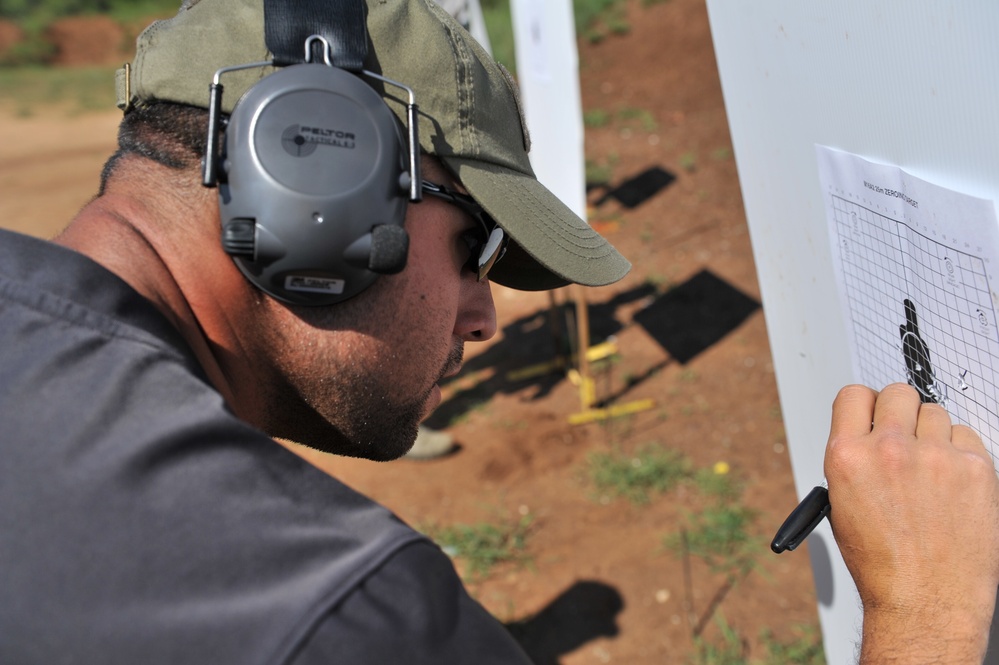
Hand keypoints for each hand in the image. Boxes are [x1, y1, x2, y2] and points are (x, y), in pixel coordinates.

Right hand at [824, 383, 998, 662]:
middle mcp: (890, 450)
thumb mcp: (843, 506)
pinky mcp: (975, 468)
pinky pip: (967, 436)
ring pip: (935, 413)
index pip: (854, 395)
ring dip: (932, 434)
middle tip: (905, 436)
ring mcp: (935, 457)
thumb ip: (855, 461)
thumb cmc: (883, 565)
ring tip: (931, 470)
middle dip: (900, 411)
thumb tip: (869, 435)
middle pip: (898, 392)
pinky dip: (961, 453)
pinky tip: (952, 483)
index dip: (864, 405)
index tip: (872, 413)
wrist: (925, 603)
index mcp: (848, 457)